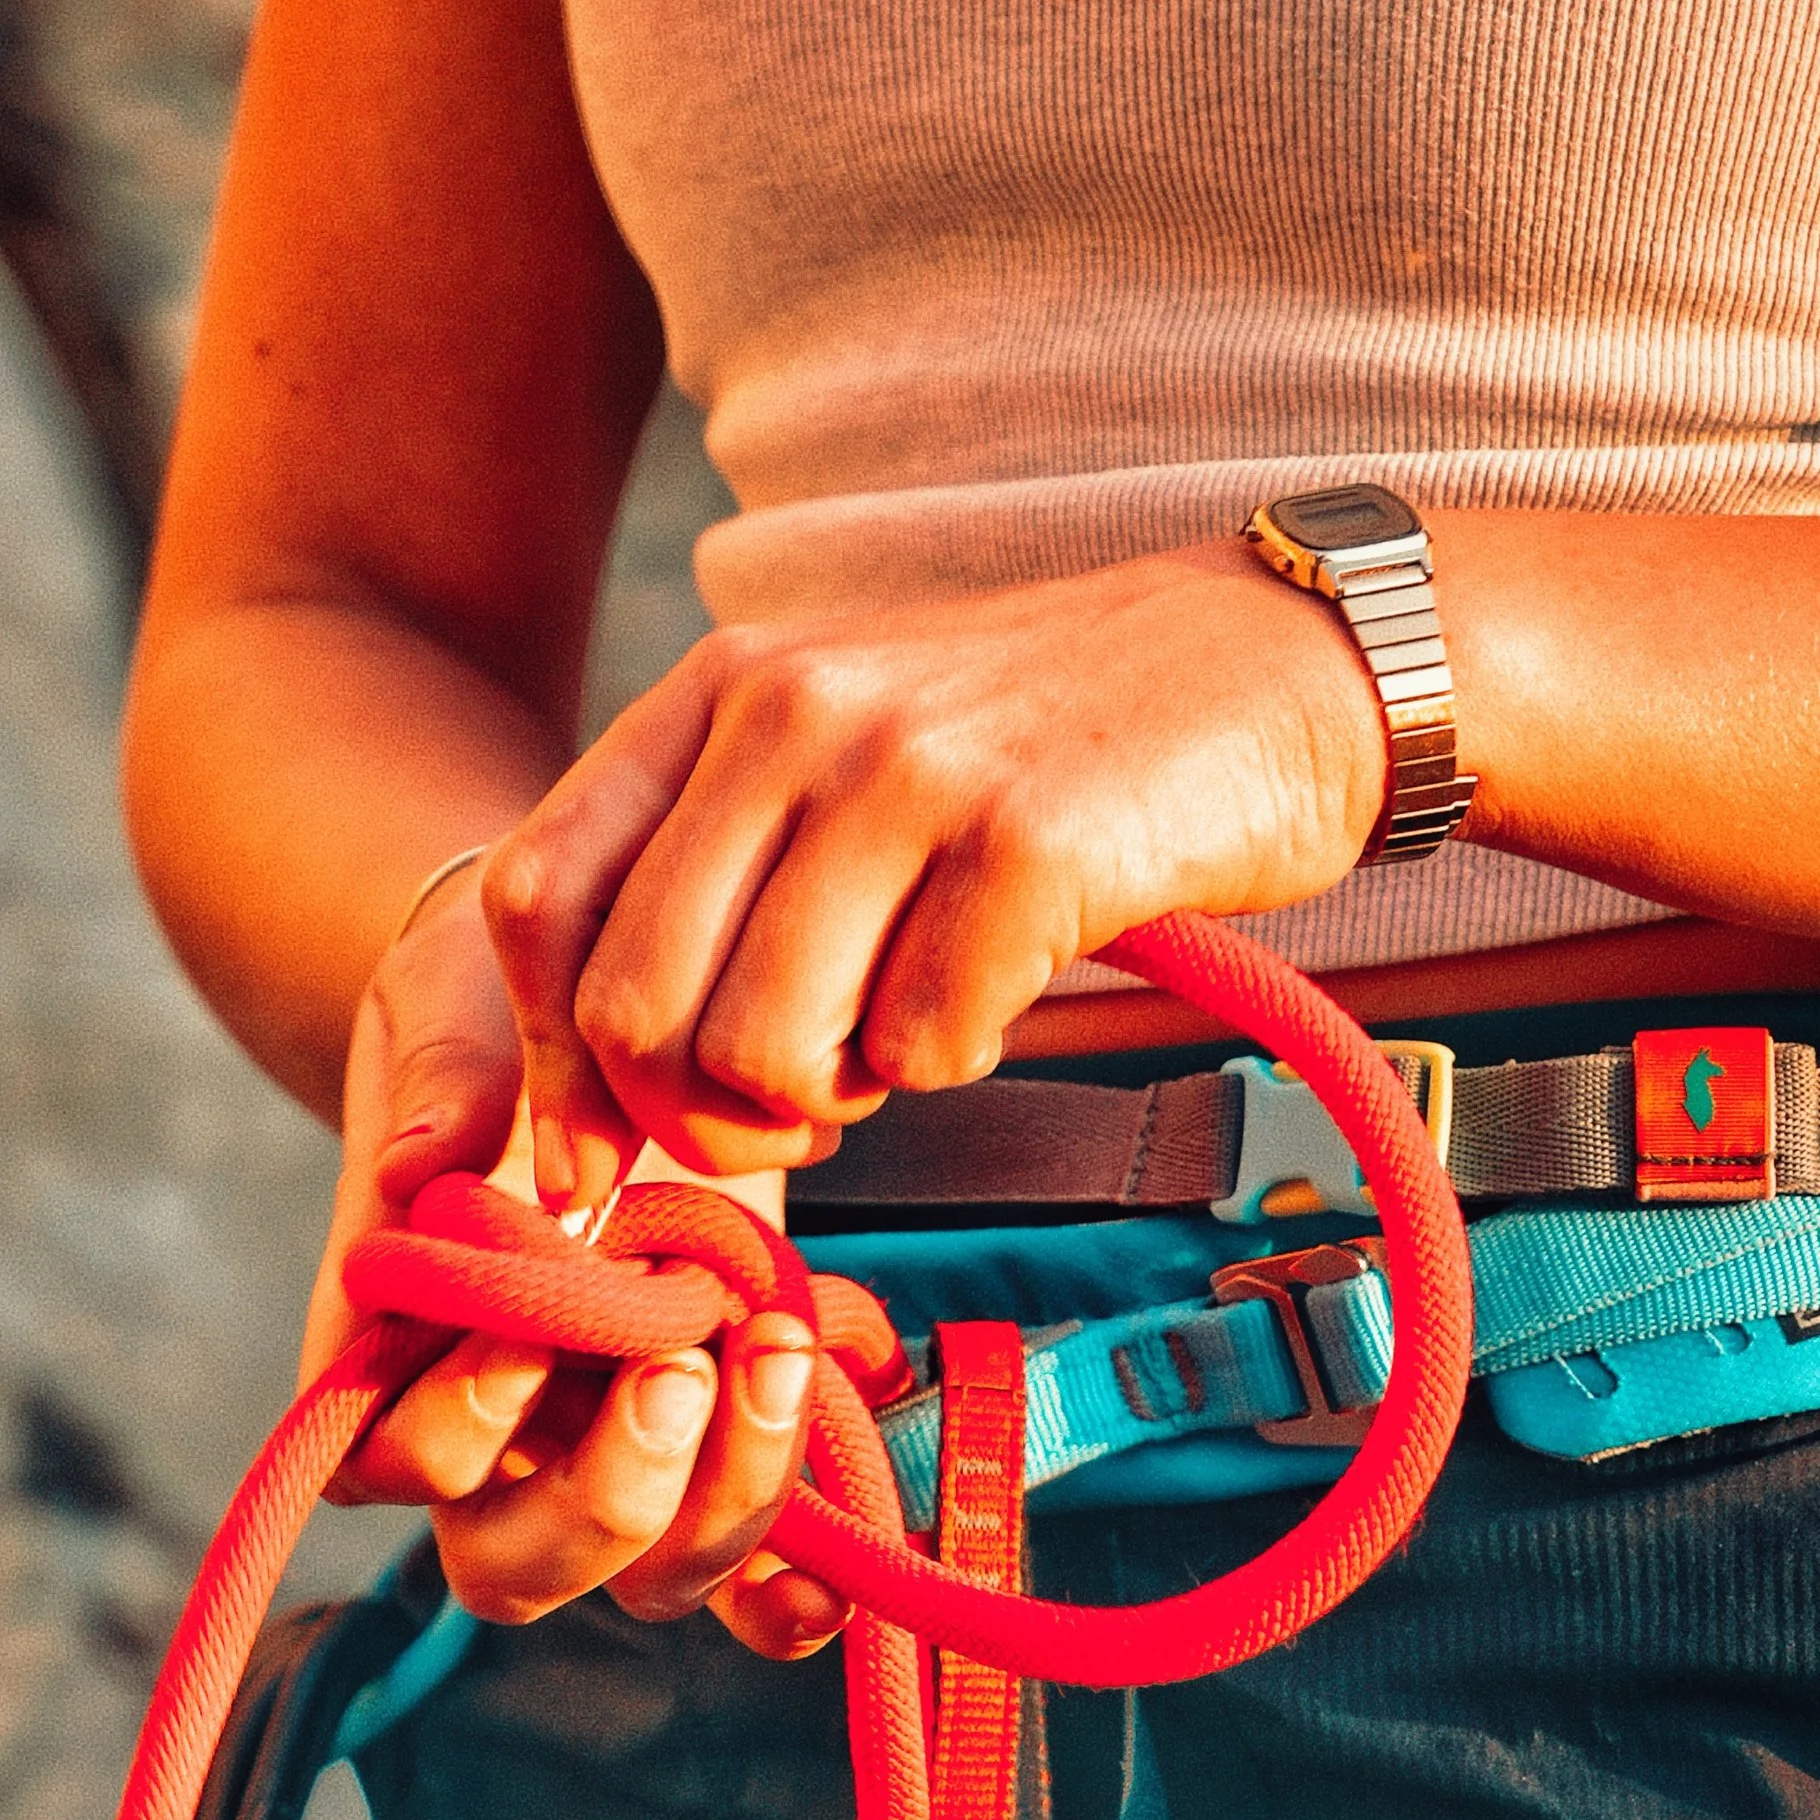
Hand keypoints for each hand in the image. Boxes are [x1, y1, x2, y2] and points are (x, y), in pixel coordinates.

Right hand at [296, 865, 848, 1653]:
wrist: (603, 988)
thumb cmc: (490, 1003)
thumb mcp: (451, 1009)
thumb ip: (440, 1085)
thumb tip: (415, 1166)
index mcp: (390, 1350)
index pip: (378, 1462)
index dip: (452, 1427)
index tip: (527, 1332)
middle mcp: (495, 1435)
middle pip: (510, 1561)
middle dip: (601, 1494)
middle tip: (673, 1367)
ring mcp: (610, 1454)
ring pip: (645, 1574)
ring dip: (720, 1501)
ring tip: (779, 1356)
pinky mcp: (719, 1441)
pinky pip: (749, 1569)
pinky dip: (792, 1588)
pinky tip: (837, 1570)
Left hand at [481, 541, 1388, 1216]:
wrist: (1277, 665)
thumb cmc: (1040, 755)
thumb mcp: (841, 762)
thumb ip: (713, 892)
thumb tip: (590, 1122)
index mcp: (721, 692)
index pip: (541, 898)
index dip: (553, 1062)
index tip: (601, 1154)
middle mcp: (792, 711)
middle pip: (633, 1010)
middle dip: (695, 1122)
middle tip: (794, 1119)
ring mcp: (907, 772)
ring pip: (758, 1051)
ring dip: (828, 1099)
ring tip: (901, 1040)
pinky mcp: (1025, 844)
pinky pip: (918, 1047)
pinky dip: (951, 1062)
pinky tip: (999, 994)